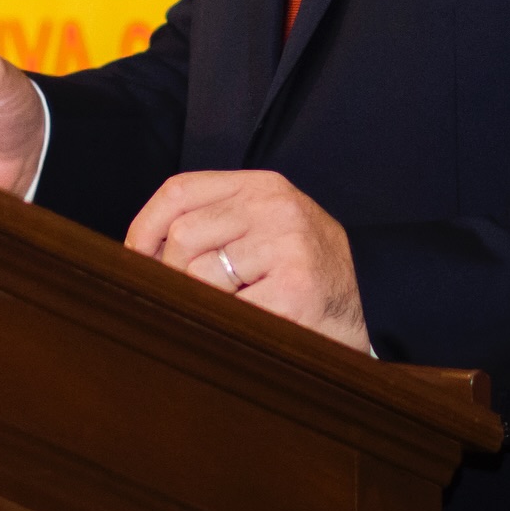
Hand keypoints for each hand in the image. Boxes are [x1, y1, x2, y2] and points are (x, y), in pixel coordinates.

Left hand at [126, 170, 368, 351]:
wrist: (375, 303)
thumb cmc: (306, 269)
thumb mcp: (265, 226)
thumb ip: (215, 222)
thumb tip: (138, 252)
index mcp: (262, 185)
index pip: (180, 190)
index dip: (144, 226)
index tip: (134, 257)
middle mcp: (274, 207)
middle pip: (182, 235)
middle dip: (169, 274)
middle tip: (185, 297)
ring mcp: (286, 247)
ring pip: (199, 275)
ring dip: (203, 302)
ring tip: (231, 309)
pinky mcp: (294, 291)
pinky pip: (229, 311)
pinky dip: (229, 325)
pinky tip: (253, 325)